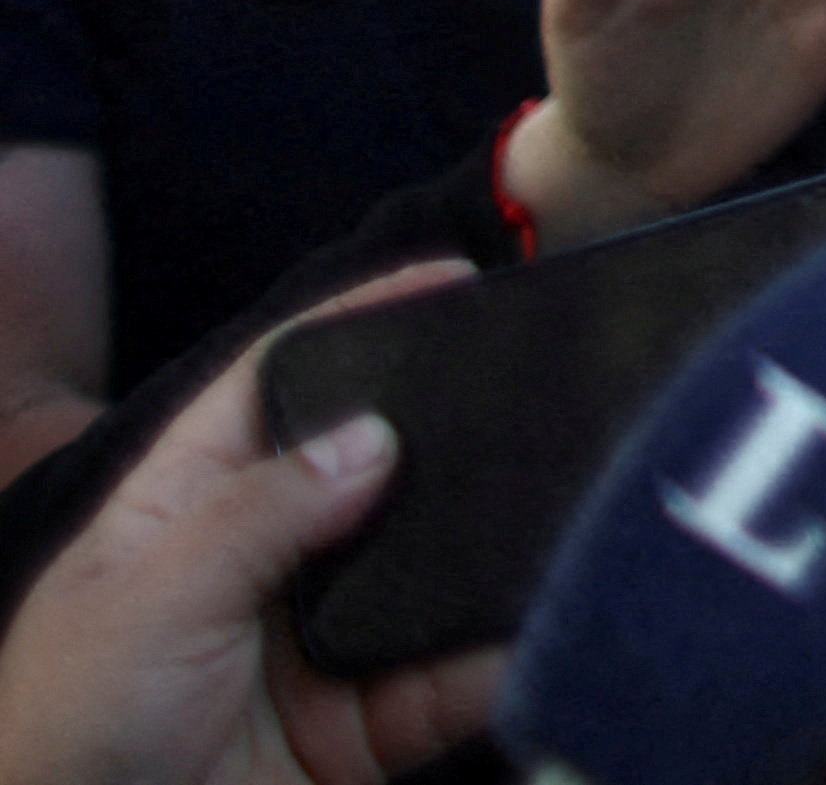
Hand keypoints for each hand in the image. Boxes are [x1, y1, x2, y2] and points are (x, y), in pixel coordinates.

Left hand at [0, 263, 501, 784]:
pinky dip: (502, 656)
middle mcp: (262, 565)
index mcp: (184, 509)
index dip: (358, 322)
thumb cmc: (64, 735)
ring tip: (574, 501)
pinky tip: (545, 620)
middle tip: (553, 385)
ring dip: (494, 549)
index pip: (277, 387)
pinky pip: (452, 681)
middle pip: (376, 472)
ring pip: (430, 574)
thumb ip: (256, 516)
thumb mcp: (144, 605)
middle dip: (458, 434)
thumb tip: (376, 435)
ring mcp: (320, 647)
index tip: (454, 278)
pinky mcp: (365, 730)